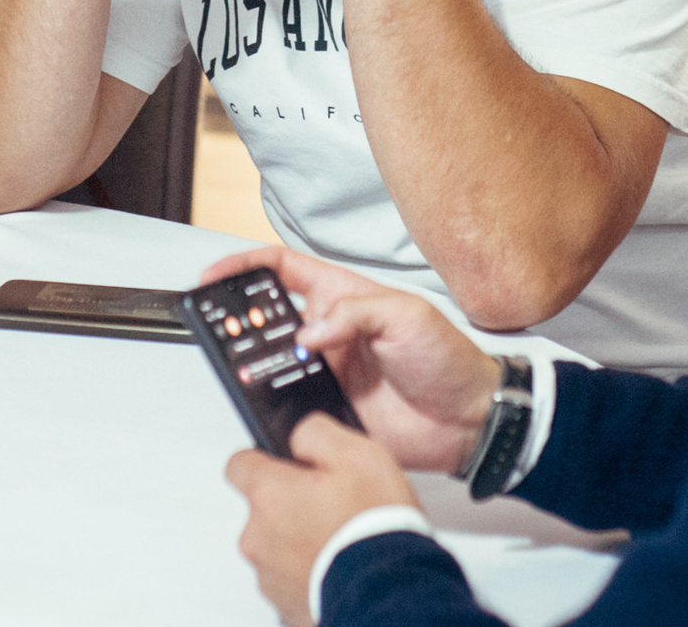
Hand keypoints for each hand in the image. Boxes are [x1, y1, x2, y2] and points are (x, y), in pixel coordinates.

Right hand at [203, 247, 501, 474]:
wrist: (470, 420)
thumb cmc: (449, 359)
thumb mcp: (407, 315)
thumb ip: (354, 313)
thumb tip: (309, 330)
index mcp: (346, 297)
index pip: (286, 271)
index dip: (248, 266)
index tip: (218, 275)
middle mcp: (331, 334)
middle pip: (271, 318)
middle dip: (242, 319)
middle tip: (224, 326)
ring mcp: (327, 373)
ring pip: (274, 362)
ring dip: (255, 362)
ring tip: (241, 363)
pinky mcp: (329, 410)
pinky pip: (289, 403)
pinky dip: (273, 401)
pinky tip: (267, 398)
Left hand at [226, 414, 419, 626]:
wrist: (391, 593)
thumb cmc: (374, 529)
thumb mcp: (358, 454)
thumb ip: (315, 432)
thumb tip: (299, 434)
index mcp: (269, 495)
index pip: (239, 464)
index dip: (264, 459)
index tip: (286, 465)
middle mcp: (259, 537)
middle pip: (263, 507)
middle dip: (291, 502)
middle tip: (331, 504)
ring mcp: (270, 575)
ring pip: (277, 544)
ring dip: (300, 538)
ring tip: (340, 537)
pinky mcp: (285, 604)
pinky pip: (290, 576)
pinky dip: (309, 569)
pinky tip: (339, 563)